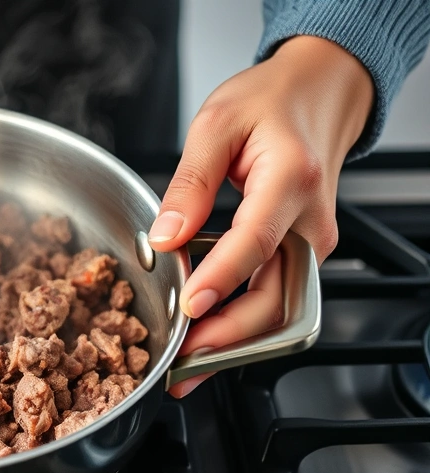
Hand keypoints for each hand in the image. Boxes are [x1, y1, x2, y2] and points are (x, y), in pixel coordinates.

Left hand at [149, 36, 373, 396]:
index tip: (188, 307)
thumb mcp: (215, 124)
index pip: (257, 241)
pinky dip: (241, 325)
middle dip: (228, 338)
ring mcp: (312, 243)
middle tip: (180, 363)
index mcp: (291, 179)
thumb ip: (189, 183)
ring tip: (186, 366)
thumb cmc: (270, 101)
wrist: (321, 91)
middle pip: (277, 296)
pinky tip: (205, 339)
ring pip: (279, 309)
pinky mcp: (303, 254)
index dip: (221, 279)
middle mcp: (311, 220)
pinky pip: (275, 298)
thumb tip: (165, 237)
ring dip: (234, 342)